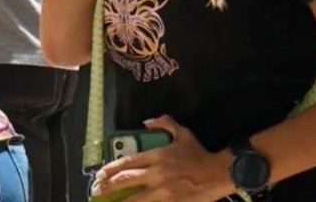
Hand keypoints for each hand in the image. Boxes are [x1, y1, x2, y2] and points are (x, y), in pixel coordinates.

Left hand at [91, 116, 233, 201]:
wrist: (220, 173)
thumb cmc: (200, 154)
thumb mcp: (182, 133)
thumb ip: (164, 123)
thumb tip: (146, 121)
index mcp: (156, 156)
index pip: (127, 163)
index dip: (110, 169)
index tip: (99, 175)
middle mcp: (156, 174)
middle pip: (126, 181)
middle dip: (108, 187)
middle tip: (96, 191)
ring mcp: (164, 191)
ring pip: (135, 199)